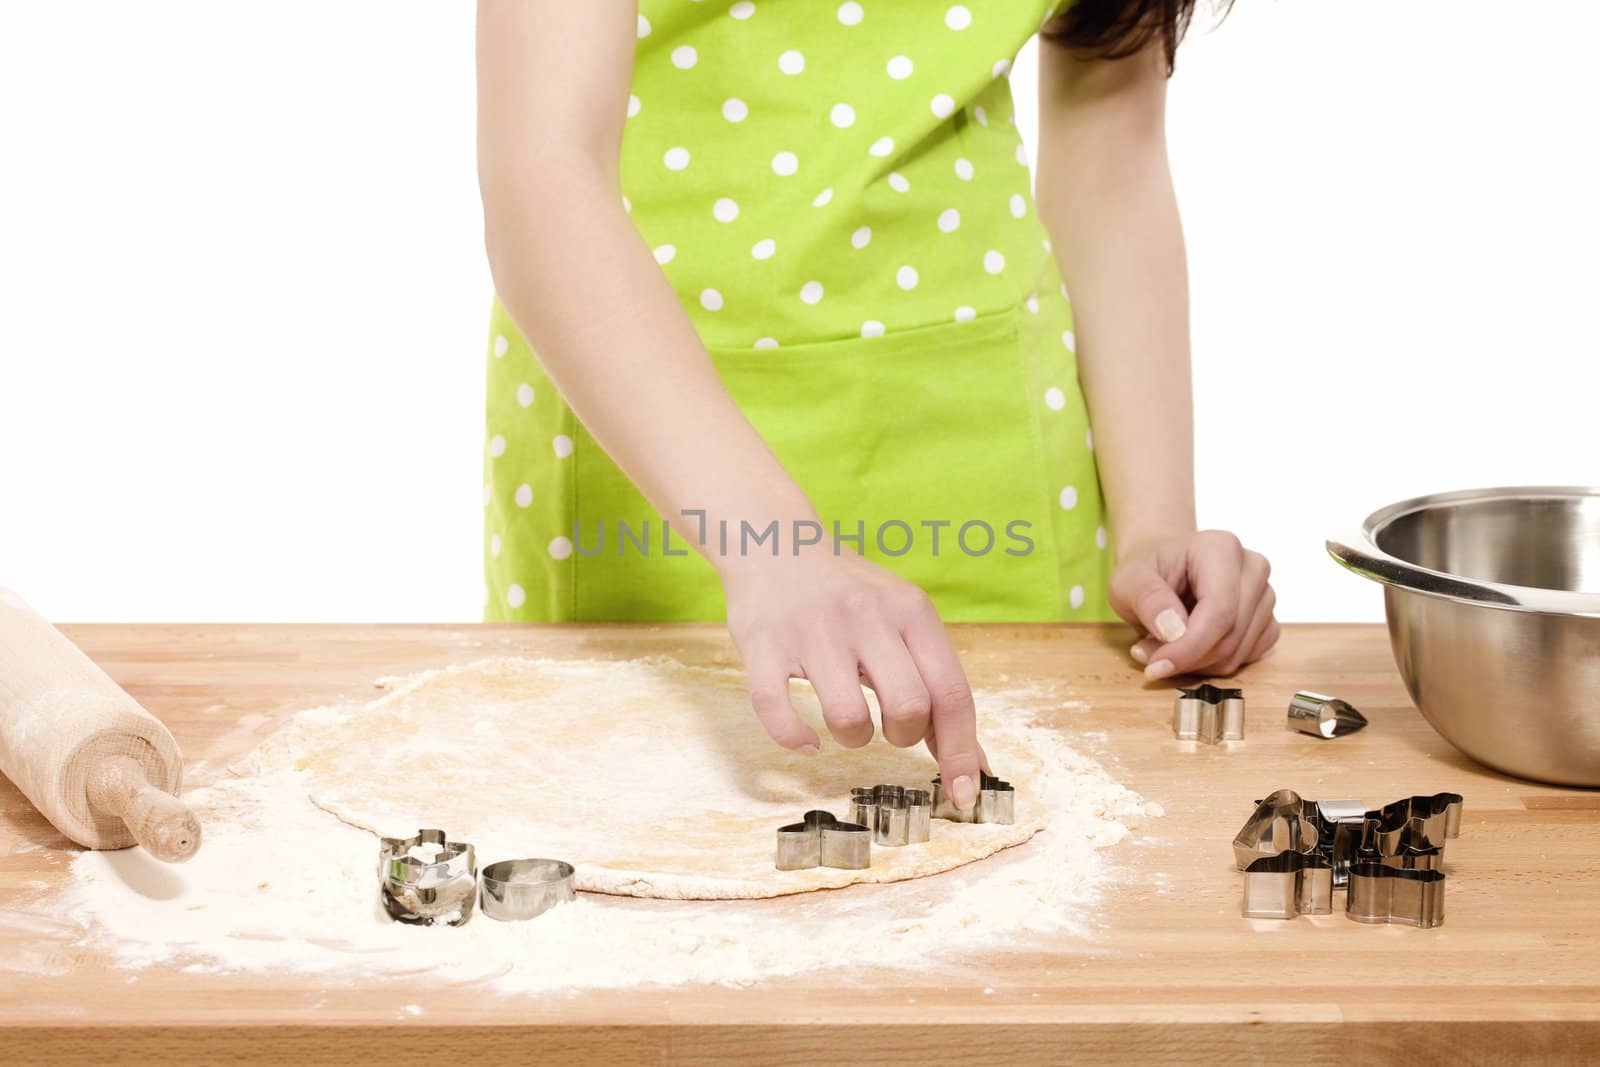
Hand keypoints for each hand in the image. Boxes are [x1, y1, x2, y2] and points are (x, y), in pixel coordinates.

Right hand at [723, 550, 986, 810]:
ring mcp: (813, 631)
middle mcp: (866, 617)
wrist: (775, 542)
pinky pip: (777, 711)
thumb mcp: (904, 620)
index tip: (963, 795)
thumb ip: (937, 683)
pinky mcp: (764, 645)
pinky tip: (805, 738)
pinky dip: (794, 739)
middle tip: (887, 727)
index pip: (951, 692)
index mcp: (910, 612)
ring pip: (847, 719)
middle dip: (902, 737)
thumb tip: (973, 763)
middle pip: (908, 708)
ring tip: (846, 720)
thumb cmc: (850, 595)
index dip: (961, 751)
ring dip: (851, 738)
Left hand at [1109, 529, 1278, 679]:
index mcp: (1221, 548)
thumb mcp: (1128, 579)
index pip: (1219, 610)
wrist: (1166, 567)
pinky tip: (1188, 648)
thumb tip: (1172, 630)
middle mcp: (1252, 568)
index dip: (1189, 646)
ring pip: (1237, 653)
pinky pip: (1245, 659)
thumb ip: (1147, 598)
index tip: (1157, 666)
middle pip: (1230, 635)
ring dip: (1195, 663)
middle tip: (1147, 655)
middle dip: (1186, 658)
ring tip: (1161, 647)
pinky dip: (1212, 665)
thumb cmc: (1148, 569)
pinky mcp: (1267, 620)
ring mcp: (1265, 595)